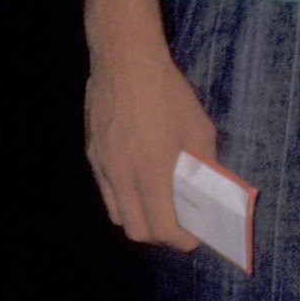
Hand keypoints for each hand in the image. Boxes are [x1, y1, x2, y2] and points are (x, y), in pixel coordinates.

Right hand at [85, 13, 220, 250]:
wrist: (124, 60)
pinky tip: (138, 174)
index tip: (194, 235)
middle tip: (177, 223)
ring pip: (116, 212)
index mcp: (151, 173)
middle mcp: (121, 175)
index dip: (181, 240)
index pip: (162, 229)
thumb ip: (204, 166)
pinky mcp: (92, 152)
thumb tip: (208, 190)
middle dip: (159, 235)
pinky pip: (106, 188)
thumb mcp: (199, 129)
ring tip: (156, 202)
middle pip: (135, 231)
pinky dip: (123, 195)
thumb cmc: (167, 93)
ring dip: (138, 216)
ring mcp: (102, 164)